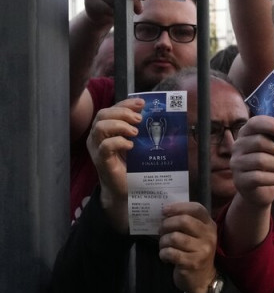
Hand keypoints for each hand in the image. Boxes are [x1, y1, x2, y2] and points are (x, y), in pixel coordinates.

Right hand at [86, 97, 144, 232]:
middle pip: (103, 114)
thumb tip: (157, 114)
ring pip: (100, 127)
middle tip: (139, 120)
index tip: (142, 104)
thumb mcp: (138, 142)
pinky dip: (119, 142)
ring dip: (120, 125)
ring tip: (135, 132)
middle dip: (122, 112)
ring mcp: (97, 149)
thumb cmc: (133, 164)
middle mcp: (98, 136)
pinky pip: (105, 146)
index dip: (125, 103)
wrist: (127, 189)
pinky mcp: (101, 161)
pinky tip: (131, 146)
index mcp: (107, 129)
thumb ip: (141, 129)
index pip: (111, 109)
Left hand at [159, 202, 217, 292]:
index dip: (179, 207)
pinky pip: (171, 253)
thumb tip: (164, 213)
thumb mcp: (197, 235)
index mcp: (209, 225)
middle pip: (183, 221)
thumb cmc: (195, 253)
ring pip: (174, 237)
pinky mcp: (192, 263)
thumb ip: (186, 223)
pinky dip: (163, 253)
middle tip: (161, 230)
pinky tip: (165, 256)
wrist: (203, 279)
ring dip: (163, 241)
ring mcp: (202, 250)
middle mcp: (209, 236)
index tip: (164, 211)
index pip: (197, 209)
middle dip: (166, 224)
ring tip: (163, 246)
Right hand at [230, 115, 273, 208]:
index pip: (255, 123)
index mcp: (246, 133)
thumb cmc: (269, 165)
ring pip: (260, 160)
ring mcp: (236, 164)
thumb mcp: (273, 150)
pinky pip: (258, 177)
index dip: (271, 125)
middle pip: (259, 142)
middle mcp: (237, 146)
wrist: (258, 191)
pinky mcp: (239, 181)